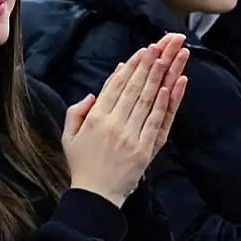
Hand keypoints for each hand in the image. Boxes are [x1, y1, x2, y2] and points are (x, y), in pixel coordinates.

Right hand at [62, 38, 184, 206]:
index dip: (131, 66)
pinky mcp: (145, 149)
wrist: (95, 197)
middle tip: (164, 43)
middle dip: (151, 62)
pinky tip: (172, 85)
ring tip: (172, 55)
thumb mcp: (68, 136)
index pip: (116, 85)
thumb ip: (77, 111)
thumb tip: (94, 93)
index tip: (144, 50)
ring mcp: (131, 136)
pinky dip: (166, 102)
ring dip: (161, 75)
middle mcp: (114, 124)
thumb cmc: (82, 165)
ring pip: (148, 100)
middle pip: (135, 87)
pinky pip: (157, 121)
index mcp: (95, 118)